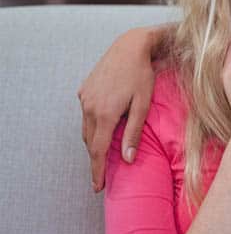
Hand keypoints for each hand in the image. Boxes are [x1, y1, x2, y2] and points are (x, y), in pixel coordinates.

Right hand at [79, 27, 157, 191]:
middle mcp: (89, 107)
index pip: (97, 150)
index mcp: (104, 114)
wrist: (130, 46)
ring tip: (103, 153)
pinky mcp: (84, 89)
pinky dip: (93, 123)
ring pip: (86, 127)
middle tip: (102, 174)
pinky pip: (86, 113)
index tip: (98, 187)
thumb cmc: (142, 75)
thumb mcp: (142, 104)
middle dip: (95, 158)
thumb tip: (127, 158)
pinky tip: (103, 125)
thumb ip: (133, 132)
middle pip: (89, 141)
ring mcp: (84, 97)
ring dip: (93, 140)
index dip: (97, 170)